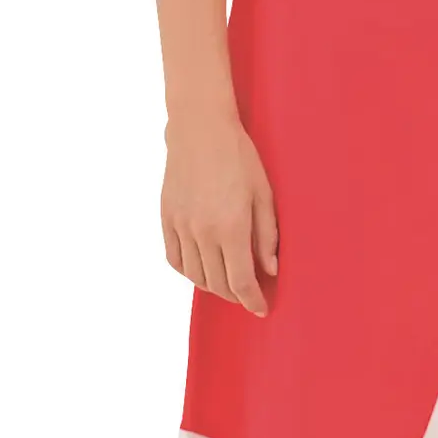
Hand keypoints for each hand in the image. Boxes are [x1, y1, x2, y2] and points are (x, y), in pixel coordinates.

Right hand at [161, 114, 278, 316]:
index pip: (241, 281)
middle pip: (218, 284)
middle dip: (236, 296)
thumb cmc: (238, 156)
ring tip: (228, 284)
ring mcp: (181, 226)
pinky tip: (202, 269)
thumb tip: (270, 269)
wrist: (200, 129)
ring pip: (195, 276)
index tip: (261, 309)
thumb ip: (267, 236)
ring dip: (213, 287)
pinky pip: (174, 259)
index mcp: (231, 227)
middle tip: (249, 295)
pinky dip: (189, 271)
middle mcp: (202, 232)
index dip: (252, 300)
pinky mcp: (167, 218)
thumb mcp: (264, 194)